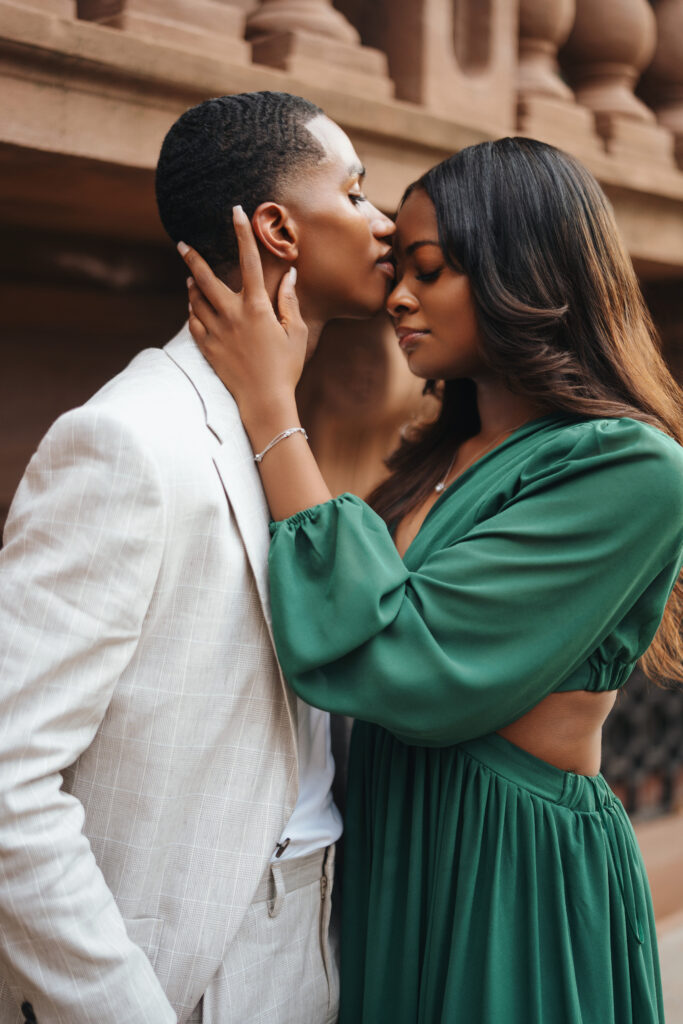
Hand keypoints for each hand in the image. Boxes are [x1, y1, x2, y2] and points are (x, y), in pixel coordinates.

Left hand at [177, 207, 307, 420]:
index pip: (249, 261)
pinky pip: (193, 323)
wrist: (264, 401)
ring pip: (195, 300)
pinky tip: (194, 307)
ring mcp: (217, 332)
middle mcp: (232, 315)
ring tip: (191, 278)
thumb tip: (289, 276)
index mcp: (257, 307)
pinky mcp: (208, 348)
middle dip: (192, 258)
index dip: (243, 233)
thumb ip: (289, 301)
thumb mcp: (296, 332)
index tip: (236, 211)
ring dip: (192, 285)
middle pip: (205, 278)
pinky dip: (192, 311)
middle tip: (181, 244)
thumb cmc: (286, 367)